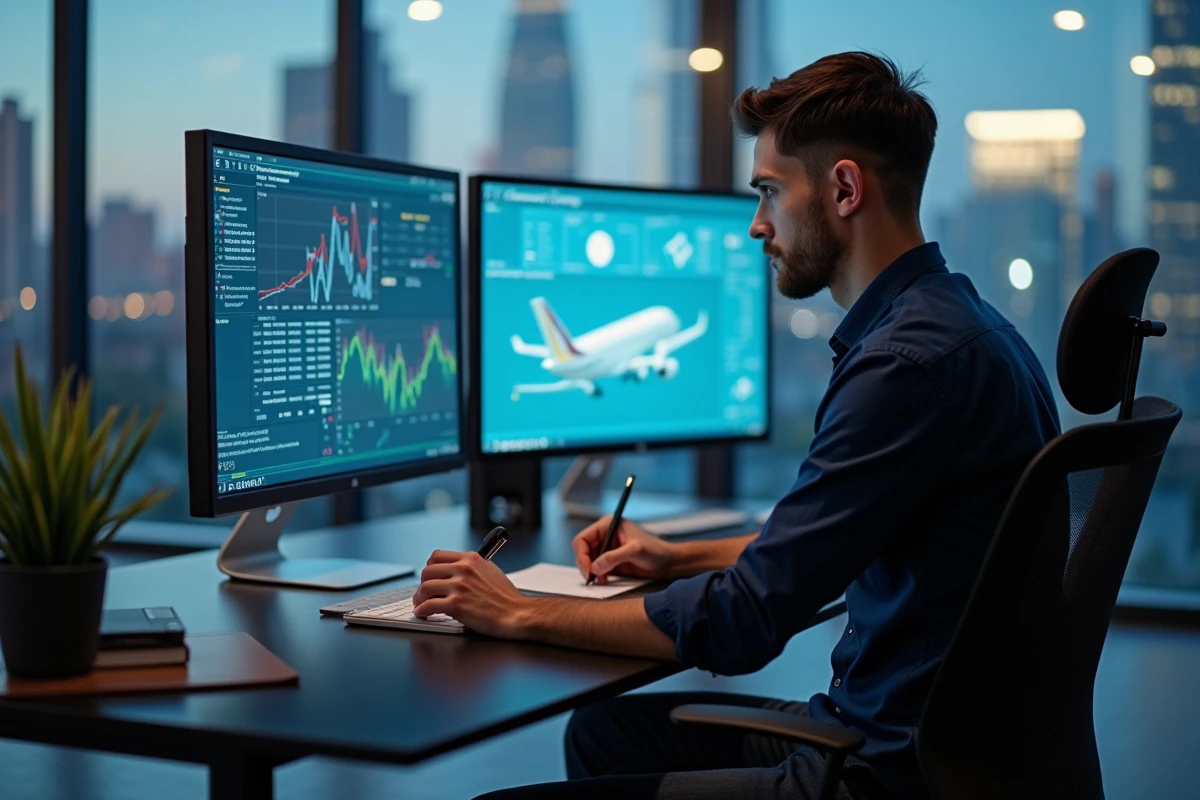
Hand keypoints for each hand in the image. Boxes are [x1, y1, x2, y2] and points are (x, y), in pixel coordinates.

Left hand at [412, 550, 530, 637]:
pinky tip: (423, 614)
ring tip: (420, 605)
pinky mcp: (456, 605)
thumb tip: (455, 570)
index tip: (429, 577)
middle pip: (427, 571)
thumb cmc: (506, 597)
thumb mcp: (490, 571)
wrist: (517, 614)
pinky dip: (422, 611)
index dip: (430, 568)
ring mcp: (459, 586)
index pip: (437, 556)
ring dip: (419, 598)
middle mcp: (464, 569)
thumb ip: (472, 568)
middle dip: (422, 584)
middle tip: (423, 594)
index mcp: (471, 559)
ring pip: (425, 588)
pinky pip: (428, 605)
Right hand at [572, 515, 678, 583]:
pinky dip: (596, 576)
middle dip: (585, 565)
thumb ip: (613, 557)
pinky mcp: (610, 562)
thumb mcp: (635, 551)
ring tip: (601, 580)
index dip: (581, 555)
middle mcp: (605, 536)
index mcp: (607, 525)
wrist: (668, 563)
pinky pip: (596, 569)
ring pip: (587, 561)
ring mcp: (607, 549)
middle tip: (591, 578)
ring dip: (590, 572)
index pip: (583, 539)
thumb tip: (594, 567)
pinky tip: (604, 580)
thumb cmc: (655, 551)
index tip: (588, 569)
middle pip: (582, 551)